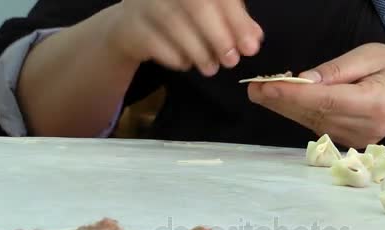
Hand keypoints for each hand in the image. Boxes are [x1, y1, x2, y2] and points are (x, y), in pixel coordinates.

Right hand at [107, 0, 263, 75]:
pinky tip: (186, 63)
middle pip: (197, 4)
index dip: (237, 19)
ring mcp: (144, 3)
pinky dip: (178, 58)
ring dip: (200, 52)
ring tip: (211, 67)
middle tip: (232, 61)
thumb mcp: (210, 14)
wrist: (131, 28)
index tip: (251, 45)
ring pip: (177, 25)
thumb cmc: (180, 17)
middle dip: (220, 37)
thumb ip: (234, 22)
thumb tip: (253, 38)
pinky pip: (158, 44)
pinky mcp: (131, 27)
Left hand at [247, 43, 384, 148]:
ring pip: (311, 122)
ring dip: (285, 108)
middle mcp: (365, 127)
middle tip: (253, 89)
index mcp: (375, 103)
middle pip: (314, 114)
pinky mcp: (349, 143)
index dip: (294, 95)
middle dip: (280, 101)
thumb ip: (337, 70)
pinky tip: (283, 101)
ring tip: (262, 92)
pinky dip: (299, 113)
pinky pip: (317, 126)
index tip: (267, 87)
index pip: (327, 100)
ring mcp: (357, 139)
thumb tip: (304, 79)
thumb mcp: (371, 55)